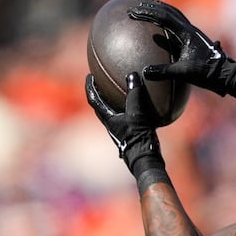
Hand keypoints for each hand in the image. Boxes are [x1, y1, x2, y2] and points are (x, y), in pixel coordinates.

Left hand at [85, 73, 168, 188]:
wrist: (146, 161)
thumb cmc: (138, 139)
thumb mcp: (136, 114)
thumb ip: (134, 95)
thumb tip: (132, 74)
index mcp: (108, 119)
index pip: (94, 99)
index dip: (90, 86)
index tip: (90, 75)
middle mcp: (112, 125)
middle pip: (101, 106)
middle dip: (100, 92)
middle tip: (101, 81)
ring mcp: (122, 131)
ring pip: (114, 113)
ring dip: (114, 101)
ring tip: (120, 91)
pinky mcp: (132, 135)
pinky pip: (129, 117)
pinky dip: (132, 109)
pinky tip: (144, 106)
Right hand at [129, 0, 235, 106]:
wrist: (227, 74)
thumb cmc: (208, 73)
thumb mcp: (185, 73)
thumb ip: (165, 72)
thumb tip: (145, 72)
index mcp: (187, 33)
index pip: (164, 17)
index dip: (147, 13)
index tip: (133, 12)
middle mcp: (190, 29)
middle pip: (169, 10)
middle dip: (152, 6)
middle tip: (137, 4)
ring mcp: (193, 32)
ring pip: (175, 14)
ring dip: (161, 9)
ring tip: (148, 7)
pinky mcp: (195, 38)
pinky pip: (178, 23)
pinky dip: (168, 19)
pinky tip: (162, 26)